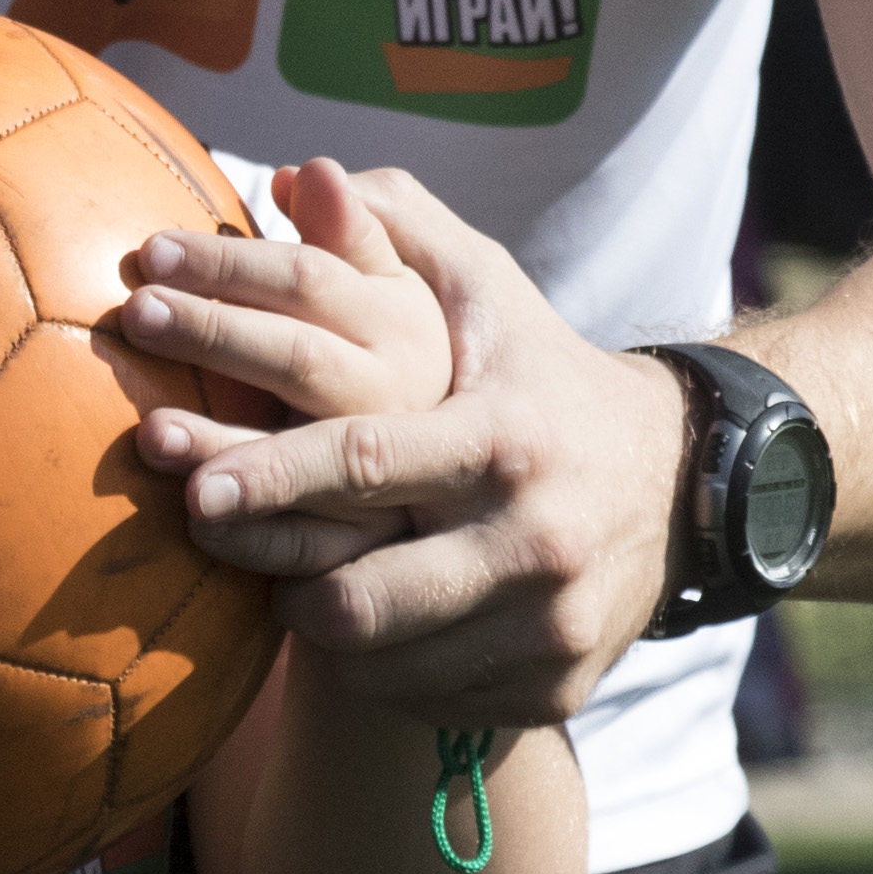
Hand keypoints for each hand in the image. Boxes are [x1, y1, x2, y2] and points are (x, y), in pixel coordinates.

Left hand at [140, 166, 693, 727]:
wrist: (681, 485)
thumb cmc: (543, 378)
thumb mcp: (489, 293)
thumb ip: (394, 231)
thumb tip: (299, 172)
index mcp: (504, 437)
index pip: (364, 461)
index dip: (268, 476)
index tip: (191, 488)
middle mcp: (531, 539)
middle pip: (363, 595)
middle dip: (275, 578)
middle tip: (221, 550)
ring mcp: (546, 626)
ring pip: (383, 663)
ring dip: (319, 629)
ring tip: (288, 582)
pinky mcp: (554, 689)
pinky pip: (428, 702)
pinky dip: (383, 672)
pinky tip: (364, 630)